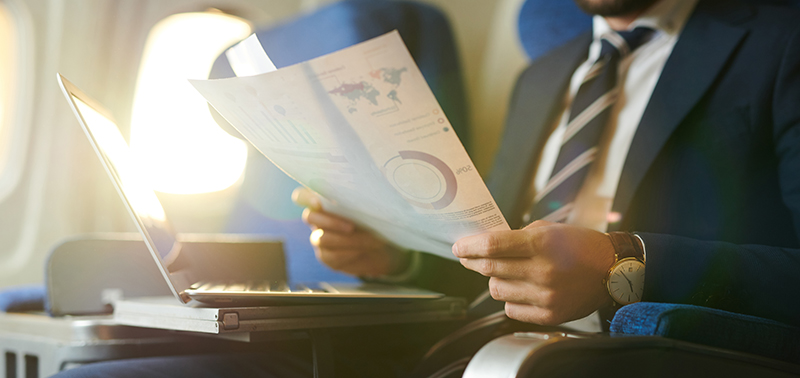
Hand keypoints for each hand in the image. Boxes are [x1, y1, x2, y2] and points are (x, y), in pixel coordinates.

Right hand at [292, 187, 410, 277]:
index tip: (318, 202)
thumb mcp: (370, 209)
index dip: (305, 198)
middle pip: (309, 217)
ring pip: (322, 239)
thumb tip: (366, 201)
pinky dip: (349, 253)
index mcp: (324, 201)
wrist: (381, 247)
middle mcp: (317, 219)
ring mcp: (319, 238)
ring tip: (369, 240)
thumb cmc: (374, 221)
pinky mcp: (326, 256)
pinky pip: (332, 256)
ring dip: (347, 240)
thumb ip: (360, 203)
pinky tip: (361, 251)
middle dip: (331, 222)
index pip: (302, 196)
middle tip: (352, 227)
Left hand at [453, 220, 615, 325]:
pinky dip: (511, 298)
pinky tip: (521, 289)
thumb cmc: (580, 246)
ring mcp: (546, 295)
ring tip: (507, 272)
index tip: (458, 247)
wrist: (613, 270)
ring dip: (495, 280)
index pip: (492, 246)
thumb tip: (484, 245)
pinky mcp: (550, 314)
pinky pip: (512, 309)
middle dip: (473, 262)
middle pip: (490, 269)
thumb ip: (516, 236)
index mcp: (541, 244)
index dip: (469, 247)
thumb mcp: (549, 229)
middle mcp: (542, 271)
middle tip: (468, 258)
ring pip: (497, 290)